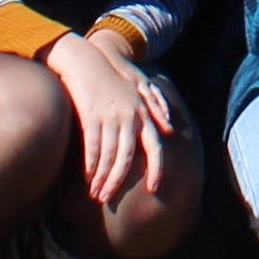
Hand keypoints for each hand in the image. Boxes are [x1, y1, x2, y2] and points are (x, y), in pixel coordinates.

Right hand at [49, 34, 172, 207]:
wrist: (87, 60)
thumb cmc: (113, 75)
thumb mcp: (139, 87)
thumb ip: (156, 107)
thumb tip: (170, 129)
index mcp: (143, 113)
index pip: (154, 146)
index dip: (156, 168)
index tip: (153, 188)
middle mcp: (130, 117)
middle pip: (127, 158)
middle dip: (118, 181)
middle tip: (109, 199)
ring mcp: (110, 117)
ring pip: (109, 156)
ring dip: (102, 178)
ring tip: (96, 194)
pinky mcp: (91, 116)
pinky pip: (93, 147)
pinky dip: (91, 165)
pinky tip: (87, 177)